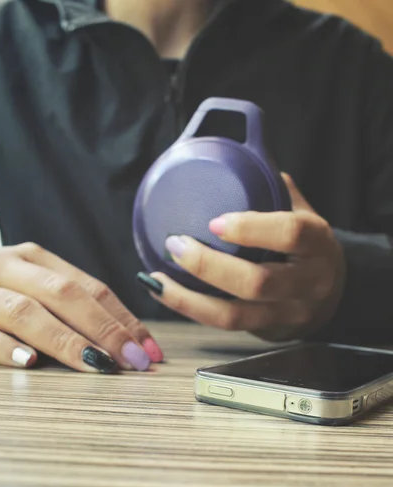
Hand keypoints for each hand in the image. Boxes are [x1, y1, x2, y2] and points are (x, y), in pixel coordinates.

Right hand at [0, 243, 162, 371]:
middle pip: (65, 295)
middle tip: (133, 363)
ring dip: (66, 340)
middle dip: (105, 329)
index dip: (124, 318)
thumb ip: (68, 304)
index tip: (150, 350)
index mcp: (34, 260)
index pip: (91, 288)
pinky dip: (4, 346)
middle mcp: (8, 267)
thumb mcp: (31, 287)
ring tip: (98, 365)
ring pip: (26, 311)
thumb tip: (127, 341)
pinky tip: (29, 362)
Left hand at [141, 175, 345, 340]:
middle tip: (175, 245)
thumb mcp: (304, 215)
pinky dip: (191, 310)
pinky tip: (165, 293)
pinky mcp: (268, 332)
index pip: (291, 233)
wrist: (333, 295)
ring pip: (234, 316)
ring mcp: (289, 314)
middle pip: (257, 282)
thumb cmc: (309, 248)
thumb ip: (274, 190)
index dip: (251, 228)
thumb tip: (236, 149)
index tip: (214, 221)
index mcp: (319, 244)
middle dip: (208, 266)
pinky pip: (225, 325)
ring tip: (158, 279)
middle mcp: (309, 283)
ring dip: (189, 298)